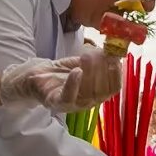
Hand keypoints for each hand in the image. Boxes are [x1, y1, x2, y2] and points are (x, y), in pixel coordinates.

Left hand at [0, 48, 120, 112]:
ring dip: (89, 73)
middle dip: (103, 71)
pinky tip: (76, 71)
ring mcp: (72, 105)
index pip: (113, 88)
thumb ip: (99, 59)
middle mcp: (87, 102)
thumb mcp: (84, 63)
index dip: (116, 73)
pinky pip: (67, 97)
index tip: (115, 58)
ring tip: (85, 57)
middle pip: (102, 92)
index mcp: (97, 94)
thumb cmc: (63, 72)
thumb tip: (114, 50)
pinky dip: (74, 84)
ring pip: (87, 94)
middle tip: (99, 55)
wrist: (38, 76)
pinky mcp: (57, 103)